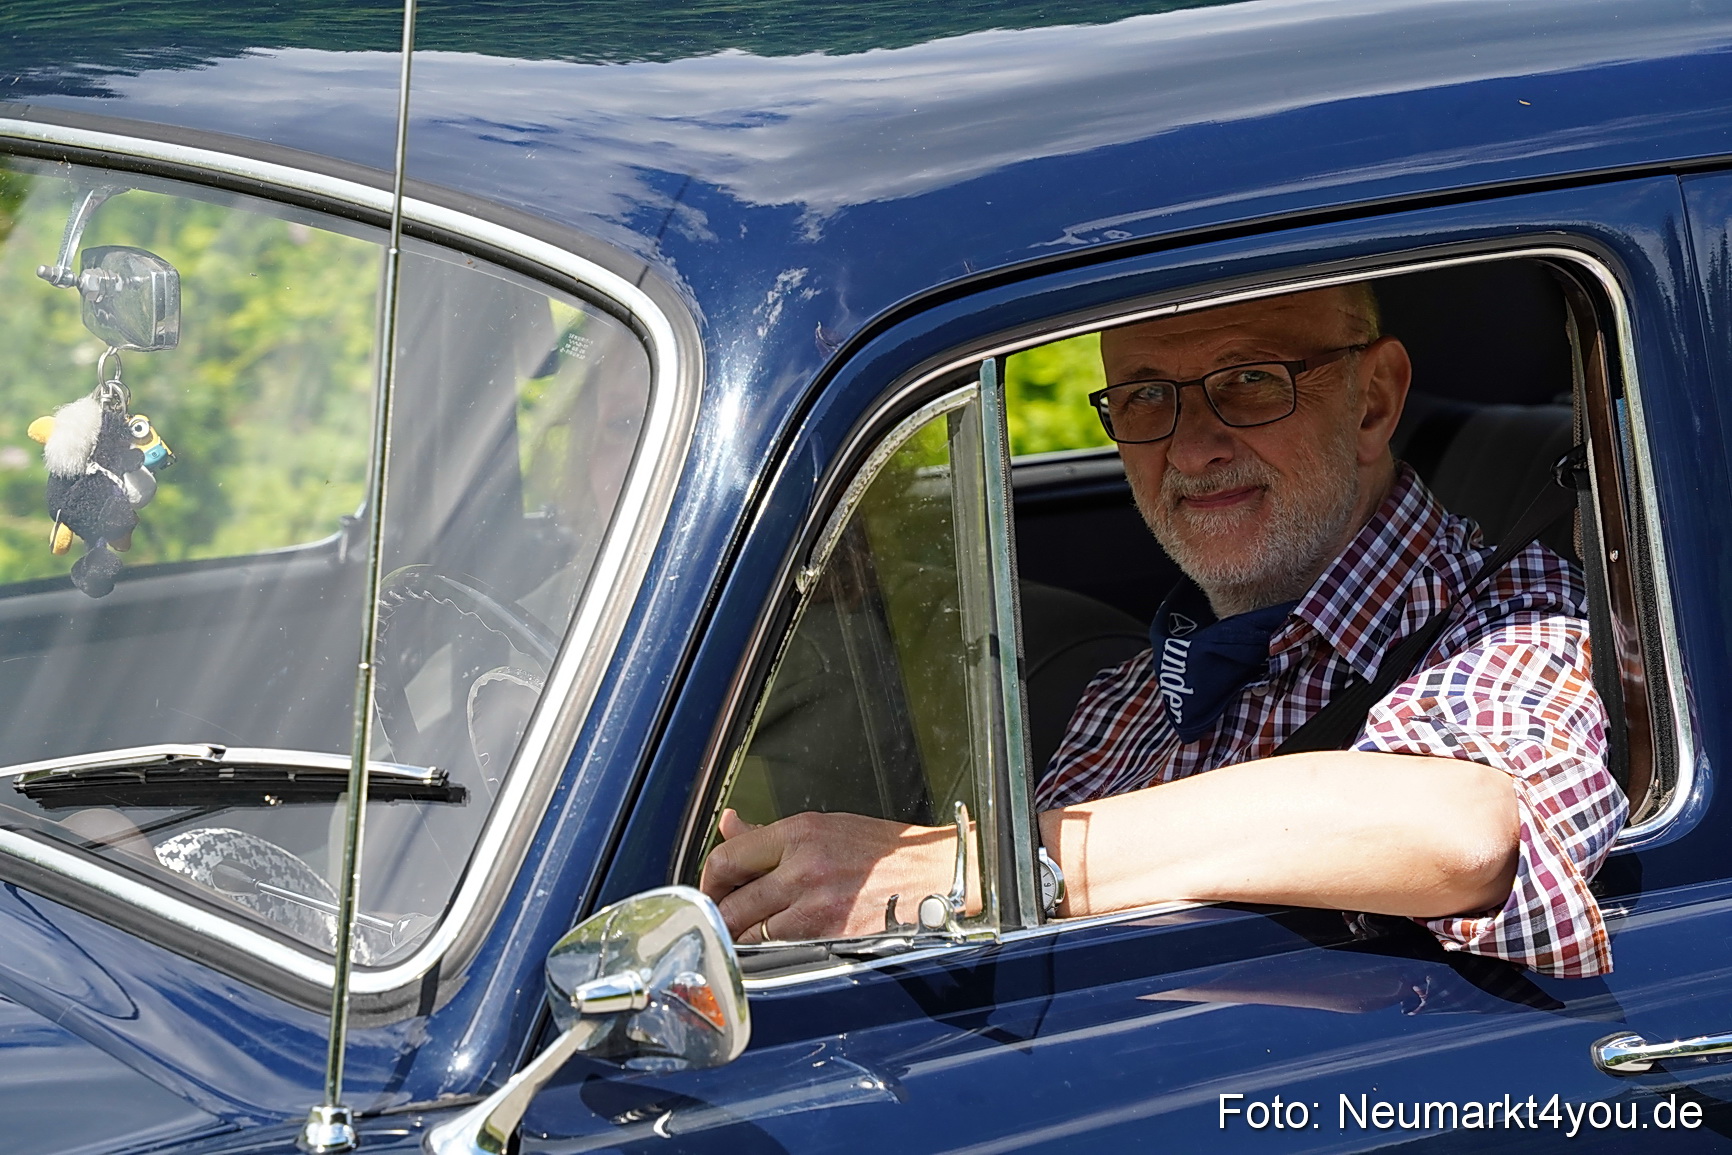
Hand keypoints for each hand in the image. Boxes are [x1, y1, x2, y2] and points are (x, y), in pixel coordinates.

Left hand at [698, 809, 956, 942]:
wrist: (936, 875)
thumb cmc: (883, 851)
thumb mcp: (825, 827)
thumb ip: (769, 834)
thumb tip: (728, 824)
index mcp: (800, 833)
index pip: (728, 858)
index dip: (710, 881)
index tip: (713, 890)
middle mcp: (804, 867)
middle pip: (733, 902)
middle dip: (720, 916)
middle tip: (721, 921)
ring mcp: (818, 906)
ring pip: (752, 934)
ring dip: (742, 939)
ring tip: (744, 937)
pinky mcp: (833, 937)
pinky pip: (782, 951)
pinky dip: (770, 953)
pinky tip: (773, 949)